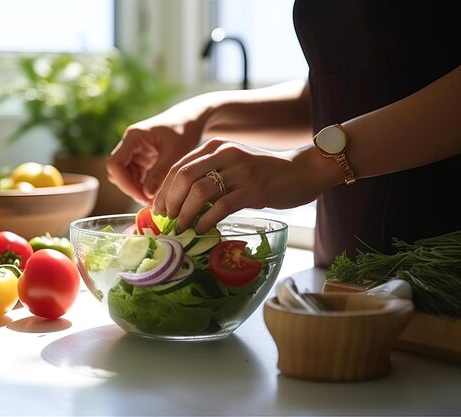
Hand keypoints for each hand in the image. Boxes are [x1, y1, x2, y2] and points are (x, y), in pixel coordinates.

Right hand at [107, 115, 198, 205]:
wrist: (192, 120)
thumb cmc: (185, 129)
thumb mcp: (175, 151)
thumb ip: (160, 172)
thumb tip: (147, 195)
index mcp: (133, 137)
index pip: (115, 164)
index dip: (124, 183)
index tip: (141, 196)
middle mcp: (129, 145)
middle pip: (117, 173)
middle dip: (131, 188)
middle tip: (149, 201)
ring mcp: (135, 153)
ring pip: (126, 177)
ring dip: (137, 189)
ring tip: (155, 199)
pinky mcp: (142, 160)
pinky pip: (136, 178)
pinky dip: (144, 187)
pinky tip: (157, 193)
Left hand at [152, 138, 321, 232]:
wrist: (302, 172)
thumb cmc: (264, 174)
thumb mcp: (233, 166)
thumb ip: (211, 175)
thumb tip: (181, 203)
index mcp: (216, 147)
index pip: (179, 167)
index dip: (164, 190)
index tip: (157, 210)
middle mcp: (225, 154)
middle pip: (184, 176)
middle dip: (170, 202)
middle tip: (167, 221)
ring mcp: (240, 170)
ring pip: (200, 191)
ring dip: (186, 213)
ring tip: (182, 227)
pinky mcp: (254, 189)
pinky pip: (222, 205)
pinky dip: (207, 219)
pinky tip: (202, 229)